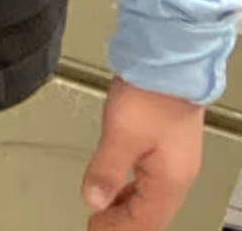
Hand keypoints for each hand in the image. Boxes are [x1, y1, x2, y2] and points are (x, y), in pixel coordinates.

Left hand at [81, 77, 205, 229]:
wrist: (171, 58)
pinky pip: (152, 176)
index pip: (144, 221)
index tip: (95, 230)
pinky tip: (121, 180)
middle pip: (151, 212)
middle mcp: (178, 172)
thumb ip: (106, 170)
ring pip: (152, 194)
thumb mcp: (120, 135)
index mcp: (169, 180)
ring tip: (106, 207)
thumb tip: (93, 199)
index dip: (118, 229)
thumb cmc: (150, 94)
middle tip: (99, 225)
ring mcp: (176, 156)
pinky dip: (134, 186)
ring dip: (129, 204)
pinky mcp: (170, 138)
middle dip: (124, 221)